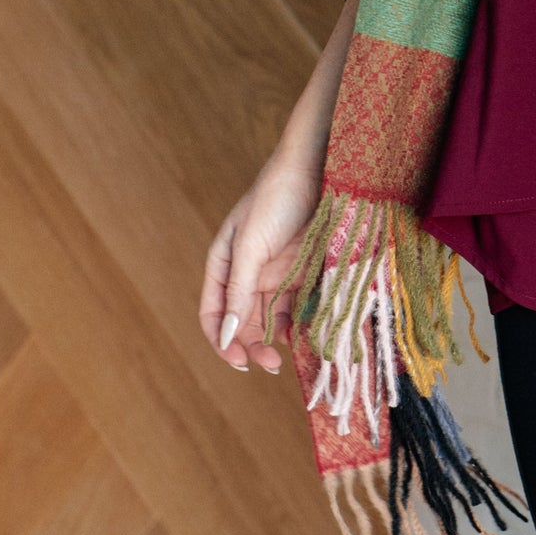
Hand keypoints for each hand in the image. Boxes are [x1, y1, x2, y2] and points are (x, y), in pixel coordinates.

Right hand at [200, 157, 322, 373]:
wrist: (321, 170)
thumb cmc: (276, 198)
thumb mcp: (251, 245)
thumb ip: (239, 290)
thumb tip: (228, 334)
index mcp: (224, 265)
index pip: (214, 314)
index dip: (221, 340)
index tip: (238, 361)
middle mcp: (248, 275)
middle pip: (244, 322)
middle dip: (252, 346)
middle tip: (270, 364)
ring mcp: (278, 275)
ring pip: (272, 320)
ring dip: (277, 340)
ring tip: (289, 357)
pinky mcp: (306, 274)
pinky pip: (300, 308)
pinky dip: (302, 326)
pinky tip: (309, 338)